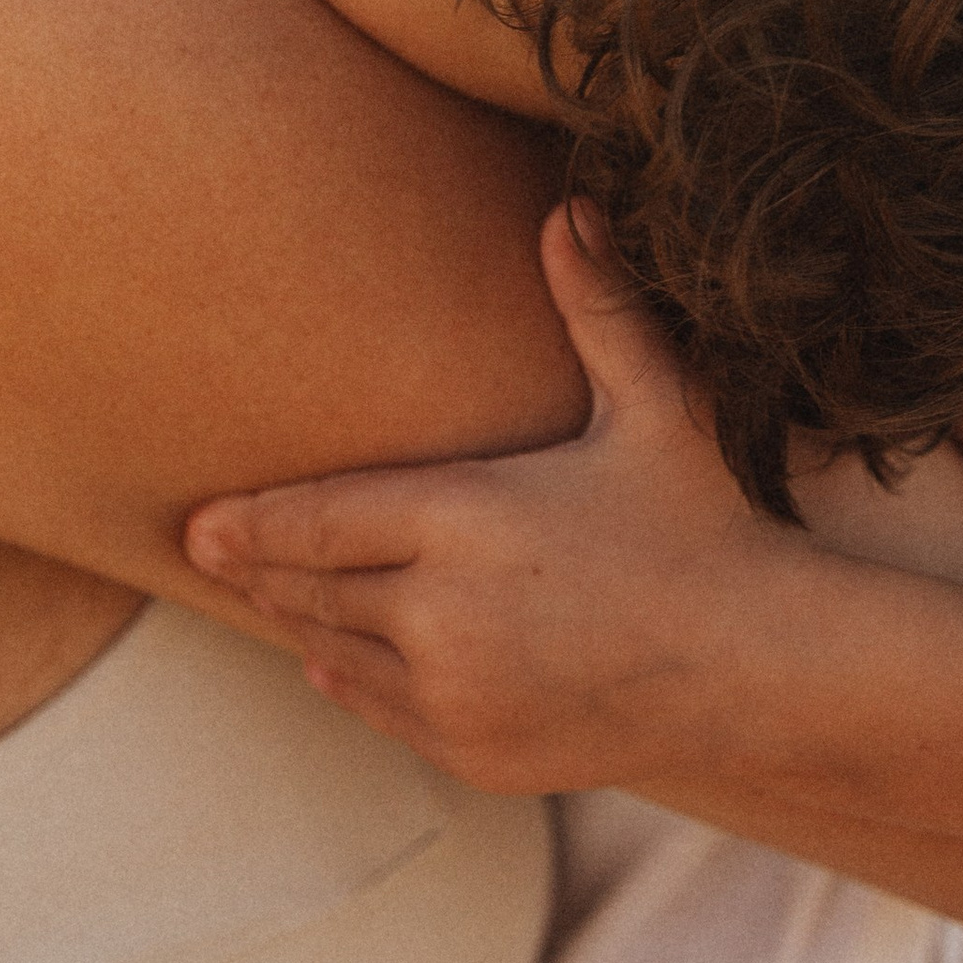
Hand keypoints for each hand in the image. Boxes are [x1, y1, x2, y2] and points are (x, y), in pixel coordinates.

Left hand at [182, 203, 821, 792]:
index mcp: (469, 520)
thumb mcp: (653, 408)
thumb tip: (572, 207)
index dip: (252, 522)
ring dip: (301, 621)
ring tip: (265, 590)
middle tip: (205, 546)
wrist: (764, 670)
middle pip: (314, 587)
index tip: (197, 522)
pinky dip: (348, 680)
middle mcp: (444, 616)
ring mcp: (457, 696)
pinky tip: (328, 657)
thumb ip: (599, 310)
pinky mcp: (477, 755)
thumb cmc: (706, 524)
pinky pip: (384, 711)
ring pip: (337, 653)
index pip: (321, 521)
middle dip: (261, 566)